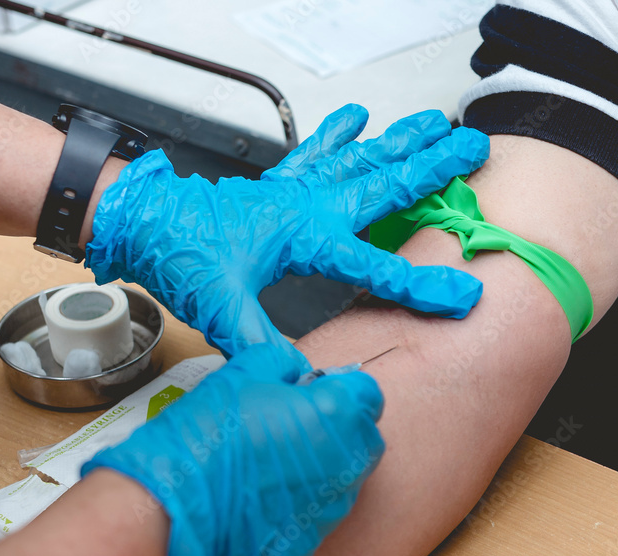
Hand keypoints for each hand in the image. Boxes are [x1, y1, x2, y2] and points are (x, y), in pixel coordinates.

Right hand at [81, 345, 384, 555]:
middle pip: (362, 439)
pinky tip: (260, 496)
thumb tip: (295, 374)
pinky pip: (314, 515)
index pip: (368, 393)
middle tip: (292, 424)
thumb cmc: (208, 432)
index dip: (339, 389)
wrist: (175, 500)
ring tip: (270, 462)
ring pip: (342, 480)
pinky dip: (296, 504)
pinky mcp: (307, 542)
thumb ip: (285, 366)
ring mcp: (330, 509)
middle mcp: (347, 464)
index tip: (313, 393)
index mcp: (338, 414)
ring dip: (320, 467)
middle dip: (336, 429)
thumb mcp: (246, 371)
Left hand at [86, 104, 489, 356]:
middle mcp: (306, 206)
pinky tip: (356, 116)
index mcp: (304, 237)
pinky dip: (337, 134)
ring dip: (399, 141)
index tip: (463, 294)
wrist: (145, 221)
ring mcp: (292, 190)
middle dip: (432, 169)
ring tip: (435, 122)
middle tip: (472, 149)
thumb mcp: (221, 306)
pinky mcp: (275, 185)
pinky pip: (314, 153)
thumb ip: (259, 341)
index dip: (421, 284)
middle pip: (383, 185)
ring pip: (358, 159)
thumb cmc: (181, 255)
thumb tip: (294, 376)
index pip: (375, 266)